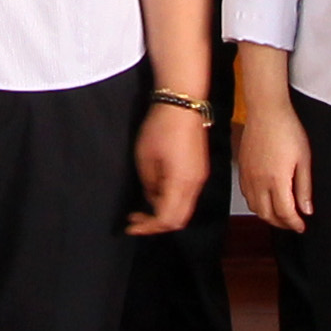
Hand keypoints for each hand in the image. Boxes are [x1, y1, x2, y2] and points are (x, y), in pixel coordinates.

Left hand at [126, 101, 205, 233]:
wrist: (183, 103)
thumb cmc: (161, 126)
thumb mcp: (145, 157)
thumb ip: (149, 184)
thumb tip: (152, 198)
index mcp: (181, 182)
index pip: (167, 219)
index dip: (148, 227)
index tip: (130, 226)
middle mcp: (195, 184)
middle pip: (179, 219)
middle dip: (156, 224)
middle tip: (136, 220)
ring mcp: (200, 178)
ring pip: (184, 209)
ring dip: (164, 212)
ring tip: (143, 206)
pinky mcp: (200, 171)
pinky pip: (187, 196)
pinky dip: (172, 201)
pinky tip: (157, 192)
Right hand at [232, 98, 312, 235]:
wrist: (266, 111)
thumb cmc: (286, 129)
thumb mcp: (304, 159)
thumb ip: (304, 187)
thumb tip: (306, 209)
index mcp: (277, 180)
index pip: (285, 213)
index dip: (294, 223)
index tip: (301, 226)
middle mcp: (259, 181)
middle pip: (267, 215)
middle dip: (281, 224)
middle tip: (293, 223)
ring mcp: (248, 176)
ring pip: (255, 207)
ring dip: (268, 215)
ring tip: (280, 214)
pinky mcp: (242, 169)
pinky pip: (247, 195)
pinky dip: (256, 203)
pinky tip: (266, 199)